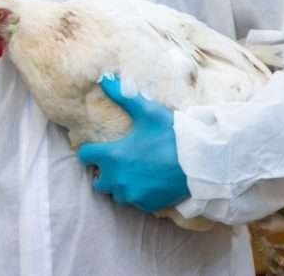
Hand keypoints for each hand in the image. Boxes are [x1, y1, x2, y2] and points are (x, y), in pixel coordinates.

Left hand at [76, 75, 189, 212]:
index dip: (89, 150)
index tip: (98, 147)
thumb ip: (123, 96)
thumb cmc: (171, 135)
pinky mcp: (147, 205)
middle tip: (116, 162)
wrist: (198, 162)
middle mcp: (118, 179)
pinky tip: (148, 182)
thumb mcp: (147, 112)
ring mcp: (132, 194)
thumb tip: (104, 78)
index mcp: (113, 156)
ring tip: (132, 172)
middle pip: (97, 181)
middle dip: (103, 172)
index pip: (84, 156)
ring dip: (119, 185)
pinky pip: (134, 202)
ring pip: (115, 194)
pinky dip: (137, 194)